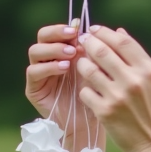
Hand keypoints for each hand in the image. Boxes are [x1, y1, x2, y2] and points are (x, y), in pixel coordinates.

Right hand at [26, 22, 96, 140]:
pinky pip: (34, 71)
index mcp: (62, 51)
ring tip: (71, 55)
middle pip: (42, 36)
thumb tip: (117, 30)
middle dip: (56, 33)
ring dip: (53, 49)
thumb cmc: (95, 95)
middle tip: (72, 37)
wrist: (88, 123)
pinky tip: (64, 69)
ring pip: (35, 51)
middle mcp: (48, 59)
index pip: (57, 31)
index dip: (65, 28)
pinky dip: (48, 67)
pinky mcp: (33, 88)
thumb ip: (102, 52)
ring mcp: (39, 73)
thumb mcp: (100, 69)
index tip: (79, 29)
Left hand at [76, 26, 150, 151]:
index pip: (122, 41)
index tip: (94, 30)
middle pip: (102, 51)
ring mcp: (117, 97)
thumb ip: (138, 57)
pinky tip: (89, 92)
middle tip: (82, 42)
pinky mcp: (105, 112)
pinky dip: (85, 89)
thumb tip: (119, 31)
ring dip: (82, 64)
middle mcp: (133, 81)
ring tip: (83, 65)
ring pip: (89, 69)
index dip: (104, 32)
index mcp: (148, 70)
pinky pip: (85, 92)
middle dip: (88, 43)